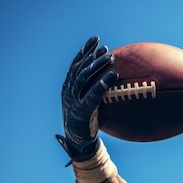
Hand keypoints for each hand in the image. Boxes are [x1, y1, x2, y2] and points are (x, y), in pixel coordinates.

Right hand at [56, 36, 117, 163]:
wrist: (78, 142)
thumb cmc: (86, 122)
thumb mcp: (89, 103)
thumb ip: (95, 91)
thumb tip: (113, 79)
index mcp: (68, 88)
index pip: (76, 65)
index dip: (85, 51)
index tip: (95, 40)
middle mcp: (68, 91)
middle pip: (79, 68)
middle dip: (92, 56)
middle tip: (105, 48)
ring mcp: (73, 100)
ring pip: (83, 77)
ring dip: (97, 65)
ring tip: (110, 57)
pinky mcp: (81, 110)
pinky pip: (92, 94)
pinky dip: (102, 83)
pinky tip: (113, 75)